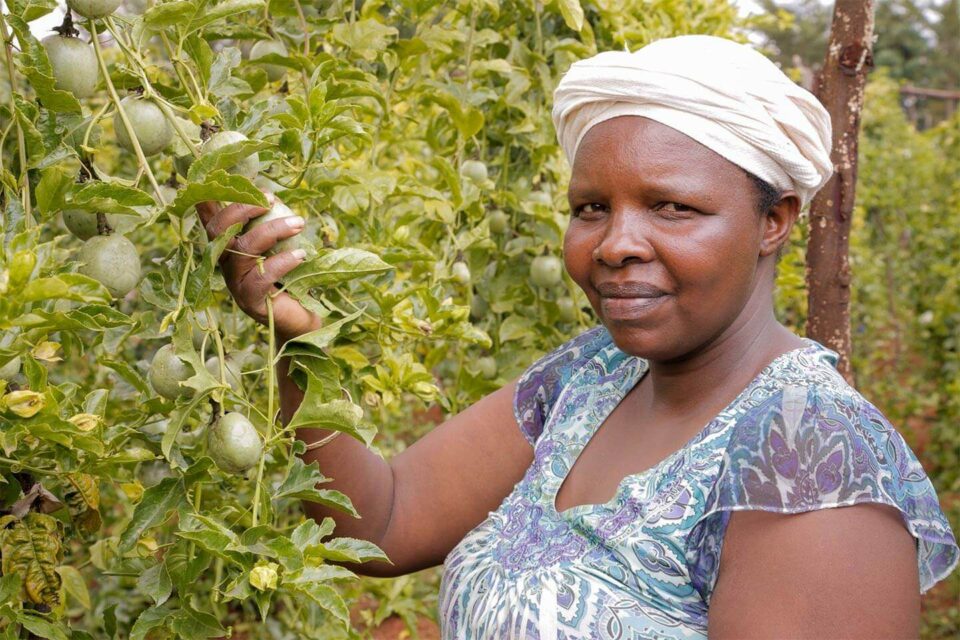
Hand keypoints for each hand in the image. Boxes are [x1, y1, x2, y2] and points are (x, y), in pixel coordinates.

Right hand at [195, 195, 321, 341]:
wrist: (301, 319)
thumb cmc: (290, 277)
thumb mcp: (279, 246)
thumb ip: (270, 224)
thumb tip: (273, 197)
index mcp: (228, 247)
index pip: (210, 219)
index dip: (206, 198)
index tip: (216, 175)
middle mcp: (224, 264)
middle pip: (219, 230)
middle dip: (242, 207)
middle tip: (271, 199)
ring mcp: (234, 284)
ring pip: (243, 250)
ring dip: (273, 230)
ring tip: (299, 223)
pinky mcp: (250, 302)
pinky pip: (261, 277)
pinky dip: (282, 262)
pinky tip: (302, 256)